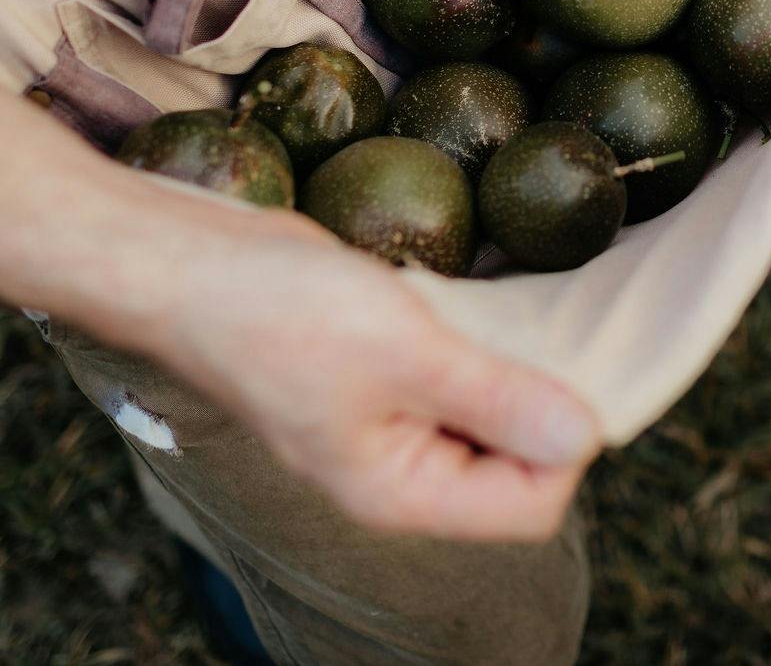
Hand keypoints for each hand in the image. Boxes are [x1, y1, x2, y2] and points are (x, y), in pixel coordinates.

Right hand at [128, 202, 597, 540]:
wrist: (184, 265)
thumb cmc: (278, 312)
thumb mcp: (405, 351)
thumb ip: (498, 400)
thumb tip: (586, 438)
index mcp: (401, 493)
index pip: (532, 504)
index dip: (564, 443)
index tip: (563, 366)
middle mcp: (398, 474)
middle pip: (515, 468)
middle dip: (540, 405)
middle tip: (543, 331)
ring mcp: (385, 426)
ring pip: (487, 418)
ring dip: (512, 371)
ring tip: (512, 315)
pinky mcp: (378, 378)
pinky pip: (453, 380)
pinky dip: (476, 347)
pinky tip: (477, 306)